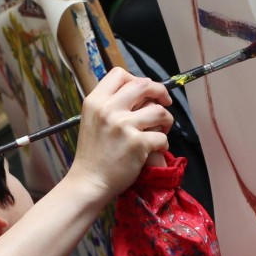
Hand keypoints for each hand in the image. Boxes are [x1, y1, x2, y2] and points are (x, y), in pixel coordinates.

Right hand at [66, 68, 172, 198]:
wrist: (89, 182)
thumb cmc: (92, 154)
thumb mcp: (92, 120)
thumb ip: (109, 105)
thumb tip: (138, 91)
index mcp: (95, 101)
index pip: (119, 74)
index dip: (136, 79)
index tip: (144, 92)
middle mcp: (108, 110)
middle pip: (144, 85)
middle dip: (160, 92)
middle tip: (166, 102)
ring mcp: (123, 126)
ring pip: (159, 111)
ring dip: (166, 120)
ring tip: (162, 129)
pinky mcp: (137, 144)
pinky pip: (161, 136)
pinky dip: (163, 143)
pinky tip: (156, 149)